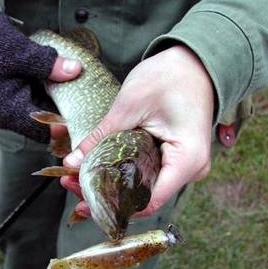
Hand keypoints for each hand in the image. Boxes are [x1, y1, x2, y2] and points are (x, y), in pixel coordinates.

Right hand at [0, 13, 80, 142]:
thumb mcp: (18, 52)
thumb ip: (48, 64)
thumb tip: (77, 69)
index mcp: (10, 112)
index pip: (45, 132)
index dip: (66, 125)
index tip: (85, 113)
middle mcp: (12, 114)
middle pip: (48, 123)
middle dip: (67, 112)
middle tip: (89, 101)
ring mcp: (14, 105)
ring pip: (46, 110)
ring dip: (62, 100)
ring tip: (82, 88)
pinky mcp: (18, 94)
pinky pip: (40, 98)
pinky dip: (53, 90)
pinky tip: (67, 78)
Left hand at [59, 44, 213, 216]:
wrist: (194, 63)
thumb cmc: (170, 76)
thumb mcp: (130, 105)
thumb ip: (102, 136)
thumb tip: (73, 161)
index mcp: (187, 160)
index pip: (148, 201)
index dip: (114, 205)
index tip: (83, 200)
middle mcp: (190, 170)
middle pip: (145, 197)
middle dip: (108, 195)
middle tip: (73, 185)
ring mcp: (185, 166)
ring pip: (145, 187)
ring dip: (114, 184)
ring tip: (79, 177)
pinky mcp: (177, 159)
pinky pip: (149, 174)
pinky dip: (125, 173)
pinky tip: (101, 167)